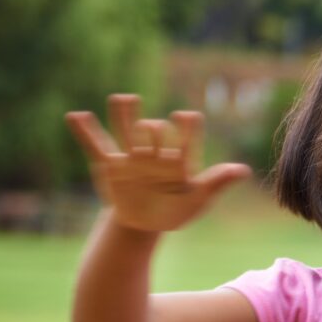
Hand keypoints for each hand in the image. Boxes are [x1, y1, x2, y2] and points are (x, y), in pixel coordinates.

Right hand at [65, 94, 251, 232]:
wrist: (145, 223)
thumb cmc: (175, 210)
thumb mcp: (198, 199)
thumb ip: (217, 182)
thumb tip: (245, 170)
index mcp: (178, 159)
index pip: (185, 136)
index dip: (187, 126)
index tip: (187, 117)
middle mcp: (155, 153)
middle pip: (154, 132)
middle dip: (154, 129)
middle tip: (153, 128)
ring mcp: (132, 158)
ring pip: (126, 131)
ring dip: (124, 116)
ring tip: (122, 98)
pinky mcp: (111, 166)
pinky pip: (96, 146)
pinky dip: (85, 132)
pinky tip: (76, 115)